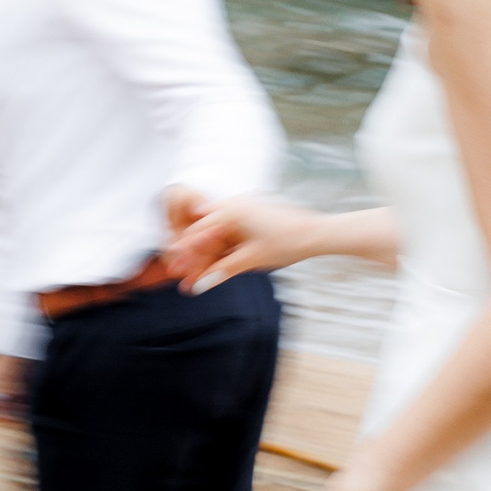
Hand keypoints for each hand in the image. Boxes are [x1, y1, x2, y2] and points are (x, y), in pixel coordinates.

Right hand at [164, 189, 326, 293]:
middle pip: (205, 232)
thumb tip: (201, 286)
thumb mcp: (251, 259)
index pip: (198, 231)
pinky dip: (222, 247)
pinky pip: (230, 232)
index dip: (184, 252)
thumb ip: (223, 271)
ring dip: (208, 252)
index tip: (174, 268)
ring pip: (218, 233)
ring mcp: (244, 209)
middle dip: (194, 254)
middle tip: (181, 274)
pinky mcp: (253, 217)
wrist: (317, 234)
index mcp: (232, 210)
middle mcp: (235, 205)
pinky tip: (217, 263)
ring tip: (197, 273)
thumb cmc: (287, 243)